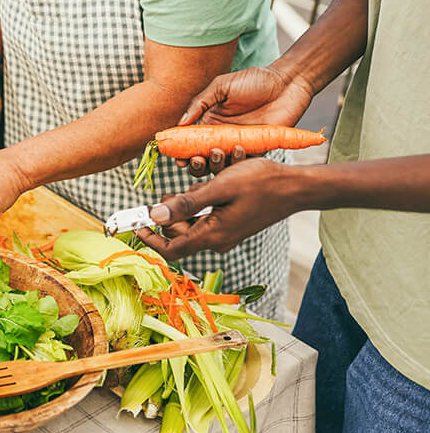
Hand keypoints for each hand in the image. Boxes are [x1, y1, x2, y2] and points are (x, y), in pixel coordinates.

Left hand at [135, 159, 304, 258]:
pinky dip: (194, 208)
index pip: (171, 249)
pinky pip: (204, 221)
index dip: (150, 239)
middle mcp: (218, 240)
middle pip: (179, 237)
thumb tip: (156, 216)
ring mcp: (226, 234)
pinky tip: (197, 191)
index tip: (135, 224)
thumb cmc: (260, 183)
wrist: (296, 187)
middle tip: (161, 197)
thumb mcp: (219, 188)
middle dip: (165, 218)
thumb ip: (187, 204)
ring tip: (178, 191)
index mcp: (213, 235)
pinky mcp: (231, 226)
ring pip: (190, 227)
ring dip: (180, 211)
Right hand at [178, 65, 314, 176]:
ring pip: (223, 163)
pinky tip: (234, 151)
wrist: (287, 82)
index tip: (176, 157)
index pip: (192, 141)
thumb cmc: (254, 80)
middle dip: (196, 164)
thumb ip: (200, 103)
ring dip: (214, 164)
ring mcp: (241, 143)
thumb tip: (180, 123)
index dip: (182, 151)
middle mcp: (224, 135)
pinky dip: (237, 162)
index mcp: (211, 121)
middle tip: (193, 161)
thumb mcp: (221, 86)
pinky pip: (245, 162)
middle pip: (204, 157)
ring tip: (213, 154)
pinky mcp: (259, 148)